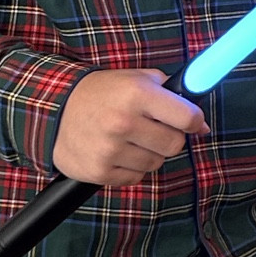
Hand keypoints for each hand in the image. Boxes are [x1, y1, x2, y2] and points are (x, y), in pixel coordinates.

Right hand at [52, 69, 208, 184]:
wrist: (53, 110)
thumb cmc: (101, 93)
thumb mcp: (134, 78)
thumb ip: (171, 92)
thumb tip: (202, 125)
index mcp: (136, 94)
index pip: (188, 117)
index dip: (194, 121)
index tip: (190, 122)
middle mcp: (123, 122)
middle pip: (175, 145)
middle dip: (169, 137)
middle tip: (152, 129)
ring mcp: (110, 149)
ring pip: (156, 163)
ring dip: (148, 154)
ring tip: (128, 139)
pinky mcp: (99, 171)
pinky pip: (135, 178)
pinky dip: (130, 168)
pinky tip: (115, 152)